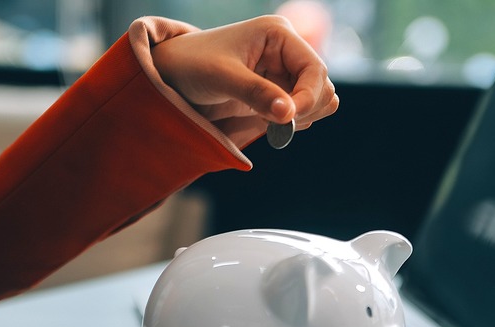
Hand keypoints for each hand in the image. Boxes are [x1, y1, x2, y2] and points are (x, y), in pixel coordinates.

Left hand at [151, 15, 337, 131]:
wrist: (170, 74)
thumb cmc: (191, 65)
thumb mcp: (222, 77)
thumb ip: (256, 94)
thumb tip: (290, 115)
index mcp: (279, 34)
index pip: (315, 69)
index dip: (308, 97)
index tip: (288, 119)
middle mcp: (287, 51)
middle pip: (323, 86)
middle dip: (305, 108)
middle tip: (275, 122)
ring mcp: (283, 72)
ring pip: (318, 101)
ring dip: (300, 117)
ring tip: (265, 119)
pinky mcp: (276, 92)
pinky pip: (301, 112)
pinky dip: (290, 122)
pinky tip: (263, 120)